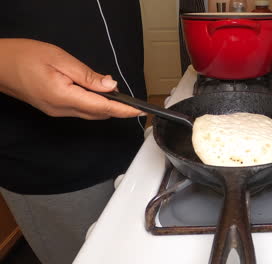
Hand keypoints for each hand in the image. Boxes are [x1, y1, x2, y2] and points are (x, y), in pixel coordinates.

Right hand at [0, 38, 143, 119]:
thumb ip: (88, 76)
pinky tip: (97, 95)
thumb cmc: (24, 57)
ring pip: (90, 114)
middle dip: (117, 109)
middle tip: (132, 102)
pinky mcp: (54, 109)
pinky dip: (93, 105)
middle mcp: (61, 109)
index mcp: (64, 97)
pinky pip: (80, 111)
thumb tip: (111, 86)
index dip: (123, 110)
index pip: (102, 108)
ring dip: (106, 107)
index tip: (138, 112)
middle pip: (98, 114)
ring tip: (118, 97)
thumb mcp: (60, 60)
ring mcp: (57, 112)